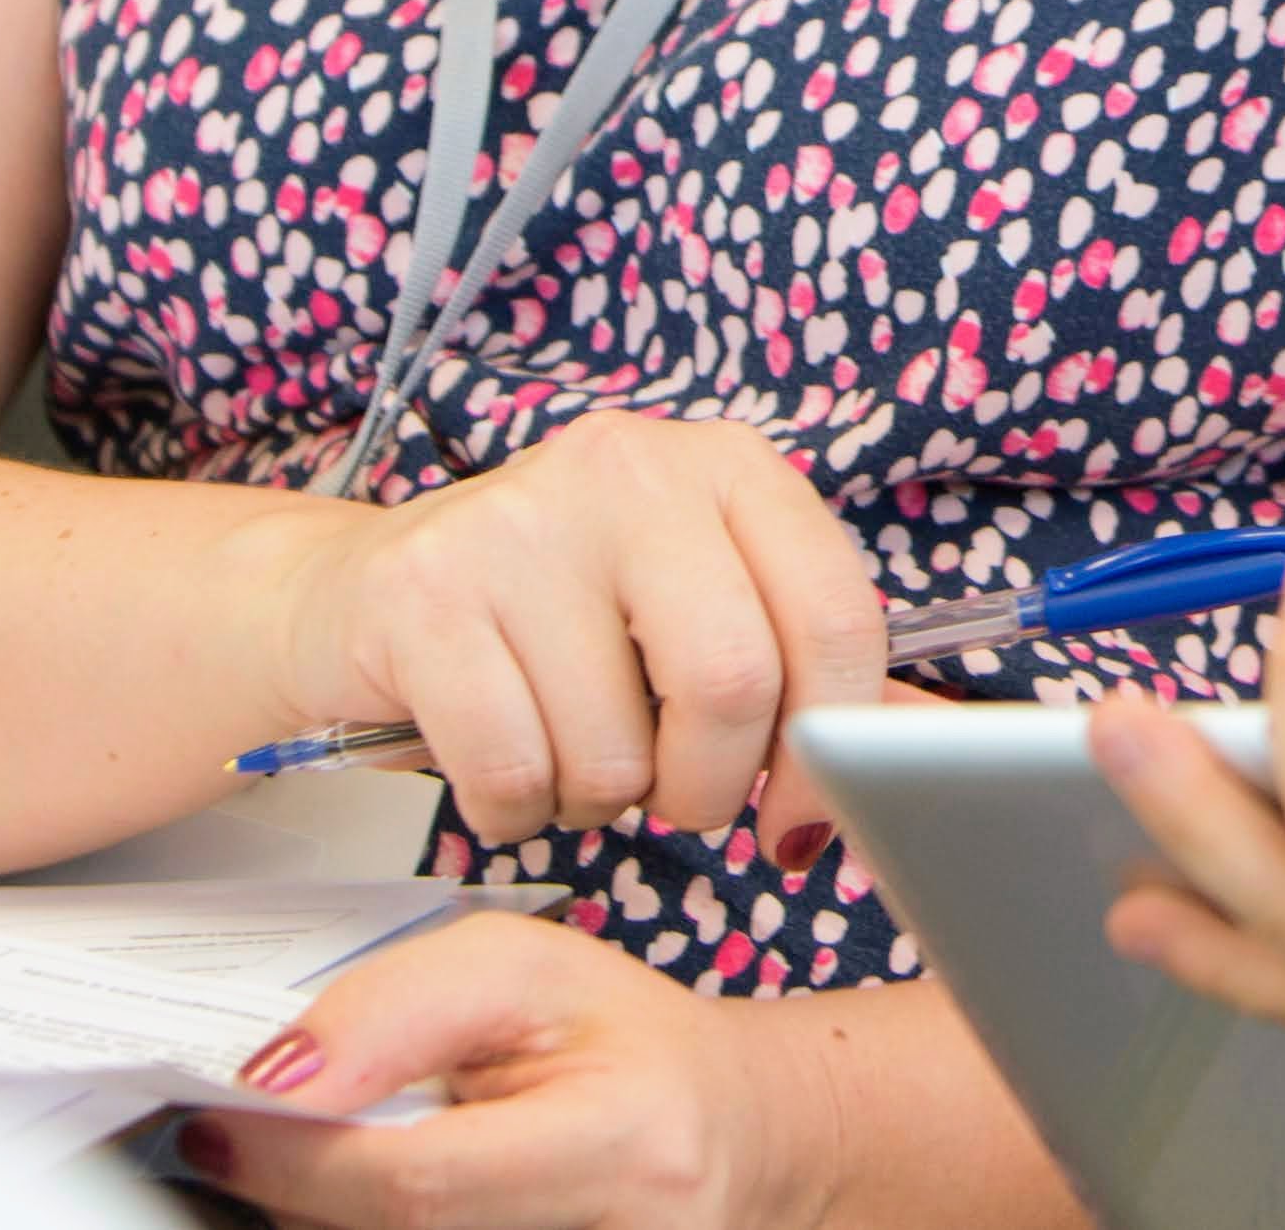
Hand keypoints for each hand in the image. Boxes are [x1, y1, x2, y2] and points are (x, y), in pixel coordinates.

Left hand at [173, 915, 828, 1229]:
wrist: (734, 1137)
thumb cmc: (631, 1047)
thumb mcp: (526, 969)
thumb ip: (395, 1007)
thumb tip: (273, 1080)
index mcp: (625, 1141)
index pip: (411, 1182)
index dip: (289, 1158)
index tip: (209, 1126)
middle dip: (299, 1191)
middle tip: (261, 1140)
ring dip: (334, 1217)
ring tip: (349, 1159)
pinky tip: (393, 1201)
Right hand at [272, 409, 885, 859]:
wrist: (355, 598)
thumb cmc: (558, 623)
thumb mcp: (694, 608)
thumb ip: (804, 668)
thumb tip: (929, 746)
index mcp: (725, 467)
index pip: (836, 613)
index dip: (834, 743)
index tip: (799, 817)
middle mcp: (630, 469)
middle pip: (733, 683)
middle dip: (709, 786)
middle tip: (673, 795)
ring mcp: (519, 523)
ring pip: (616, 749)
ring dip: (600, 801)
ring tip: (568, 748)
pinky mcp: (425, 595)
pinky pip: (514, 774)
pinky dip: (518, 811)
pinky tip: (502, 760)